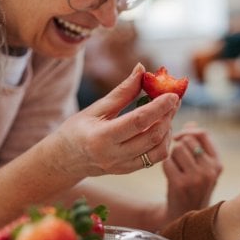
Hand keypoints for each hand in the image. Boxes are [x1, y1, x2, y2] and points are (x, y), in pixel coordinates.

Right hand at [49, 63, 179, 177]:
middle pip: (152, 136)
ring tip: (168, 113)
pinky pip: (156, 158)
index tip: (173, 94)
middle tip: (174, 100)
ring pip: (159, 150)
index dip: (159, 107)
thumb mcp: (95, 108)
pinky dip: (164, 141)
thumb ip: (121, 91)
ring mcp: (123, 166)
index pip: (138, 121)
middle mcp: (114, 155)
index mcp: (101, 138)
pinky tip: (161, 127)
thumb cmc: (77, 129)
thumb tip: (141, 68)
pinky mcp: (130, 170)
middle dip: (168, 116)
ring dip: (169, 129)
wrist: (65, 160)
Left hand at [162, 122, 222, 222]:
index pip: (203, 134)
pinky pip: (167, 162)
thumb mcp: (202, 169)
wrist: (184, 217)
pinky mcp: (180, 184)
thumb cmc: (192, 189)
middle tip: (176, 159)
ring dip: (171, 157)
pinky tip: (170, 176)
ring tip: (175, 169)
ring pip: (176, 150)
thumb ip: (198, 147)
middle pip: (187, 140)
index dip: (188, 131)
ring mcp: (196, 178)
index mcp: (217, 164)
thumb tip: (191, 124)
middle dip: (178, 146)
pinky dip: (165, 166)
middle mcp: (209, 170)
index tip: (179, 137)